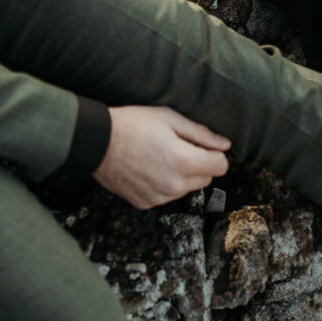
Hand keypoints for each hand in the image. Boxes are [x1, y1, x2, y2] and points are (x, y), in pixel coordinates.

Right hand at [93, 105, 230, 208]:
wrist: (96, 141)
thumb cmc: (132, 124)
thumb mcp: (168, 117)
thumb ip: (200, 133)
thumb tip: (225, 144)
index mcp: (185, 161)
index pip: (221, 166)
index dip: (214, 152)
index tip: (200, 143)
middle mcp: (175, 185)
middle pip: (206, 178)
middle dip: (198, 163)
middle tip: (175, 145)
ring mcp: (160, 197)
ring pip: (186, 188)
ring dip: (181, 175)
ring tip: (158, 155)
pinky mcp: (146, 203)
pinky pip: (166, 195)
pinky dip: (163, 184)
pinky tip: (147, 167)